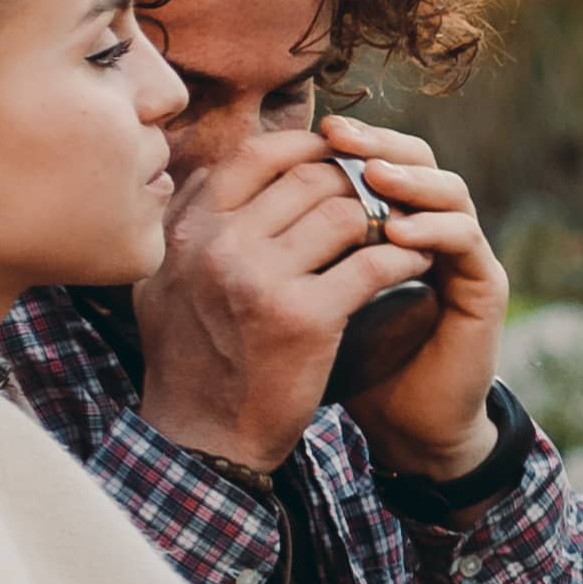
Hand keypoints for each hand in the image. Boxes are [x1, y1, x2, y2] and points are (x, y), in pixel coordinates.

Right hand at [137, 120, 432, 474]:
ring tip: (405, 226)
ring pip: (345, 213)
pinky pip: (373, 262)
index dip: (308, 146)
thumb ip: (188, 223)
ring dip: (385, 215)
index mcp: (188, 229)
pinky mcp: (305, 317)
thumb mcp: (164, 281)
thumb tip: (220, 170)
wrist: (203, 437)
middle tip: (386, 195)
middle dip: (355, 182)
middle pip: (309, 178)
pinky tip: (417, 259)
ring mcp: (260, 279)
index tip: (341, 157)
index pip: (256, 154)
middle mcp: (218, 245)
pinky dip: (404, 254)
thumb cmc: (191, 357)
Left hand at [318, 115, 509, 483]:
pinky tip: (395, 230)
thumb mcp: (304, 295)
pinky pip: (463, 239)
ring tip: (369, 174)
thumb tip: (219, 196)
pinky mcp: (482, 287)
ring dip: (408, 178)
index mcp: (396, 223)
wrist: (402, 424)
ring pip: (448, 189)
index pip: (379, 157)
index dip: (347, 141)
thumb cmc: (349, 363)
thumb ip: (283, 246)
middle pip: (418, 158)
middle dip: (376, 143)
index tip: (308, 129)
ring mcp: (464, 256)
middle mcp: (435, 230)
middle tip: (338, 133)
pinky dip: (431, 228)